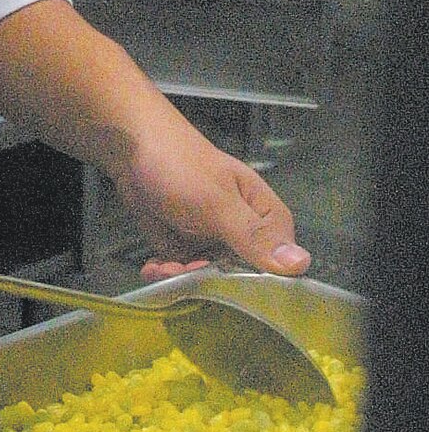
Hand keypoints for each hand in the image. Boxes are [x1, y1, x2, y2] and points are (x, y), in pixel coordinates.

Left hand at [112, 108, 310, 283]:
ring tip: (161, 268)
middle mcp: (243, 231)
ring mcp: (213, 238)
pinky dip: (168, 273)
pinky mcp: (185, 243)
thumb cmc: (180, 166)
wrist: (130, 145)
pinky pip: (183, 270)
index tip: (230, 286)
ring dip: (183, 278)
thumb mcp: (218, 201)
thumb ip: (254, 235)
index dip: (259, 282)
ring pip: (208, 277)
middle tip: (182, 272)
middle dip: (211, 282)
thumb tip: (301, 265)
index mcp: (264, 216)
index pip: (280, 264)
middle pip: (240, 277)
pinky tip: (152, 267)